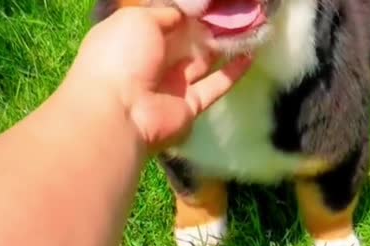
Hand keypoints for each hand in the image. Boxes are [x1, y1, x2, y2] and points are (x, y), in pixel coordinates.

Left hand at [68, 7, 251, 151]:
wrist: (120, 111)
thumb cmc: (123, 56)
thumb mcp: (139, 20)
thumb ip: (165, 13)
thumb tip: (183, 14)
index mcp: (136, 38)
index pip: (164, 21)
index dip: (187, 11)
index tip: (210, 3)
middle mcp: (153, 61)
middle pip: (185, 41)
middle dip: (207, 27)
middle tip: (233, 13)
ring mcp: (172, 85)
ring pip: (202, 62)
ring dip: (222, 47)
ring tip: (246, 29)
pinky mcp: (189, 105)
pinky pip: (214, 86)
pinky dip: (232, 73)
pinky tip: (250, 56)